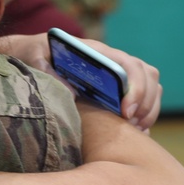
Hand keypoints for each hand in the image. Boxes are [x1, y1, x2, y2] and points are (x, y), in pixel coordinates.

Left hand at [0, 34, 161, 129]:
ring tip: (135, 130)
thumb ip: (46, 69)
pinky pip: (142, 99)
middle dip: (147, 102)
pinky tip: (135, 132)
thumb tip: (71, 91)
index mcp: (97, 52)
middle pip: (148, 75)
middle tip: (132, 125)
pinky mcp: (117, 89)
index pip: (129, 64)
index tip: (127, 111)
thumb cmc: (33, 53)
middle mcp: (113, 61)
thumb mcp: (33, 56)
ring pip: (151, 86)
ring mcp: (118, 75)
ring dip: (149, 109)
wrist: (32, 54)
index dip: (135, 87)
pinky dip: (144, 115)